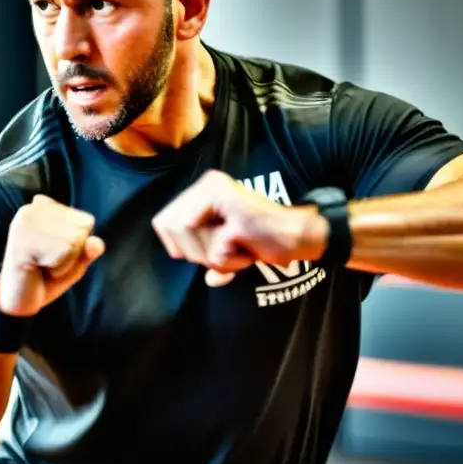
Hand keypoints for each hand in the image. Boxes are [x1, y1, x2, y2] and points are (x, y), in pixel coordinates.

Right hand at [0, 195, 104, 316]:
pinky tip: (36, 269)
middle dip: (72, 255)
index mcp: (45, 206)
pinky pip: (63, 254)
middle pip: (82, 231)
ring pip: (74, 242)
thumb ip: (88, 250)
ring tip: (41, 266)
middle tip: (47, 263)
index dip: (78, 247)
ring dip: (63, 264)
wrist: (15, 301)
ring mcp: (25, 222)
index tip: (55, 254)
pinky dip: (57, 269)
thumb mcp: (74, 262)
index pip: (87, 222)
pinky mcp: (22, 240)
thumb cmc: (44, 277)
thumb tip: (96, 243)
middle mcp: (33, 208)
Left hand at [151, 170, 328, 286]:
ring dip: (218, 258)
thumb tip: (210, 279)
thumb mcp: (228, 248)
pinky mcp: (228, 202)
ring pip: (191, 240)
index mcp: (202, 189)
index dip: (177, 245)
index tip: (204, 252)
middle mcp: (207, 183)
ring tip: (242, 246)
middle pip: (174, 233)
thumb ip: (213, 257)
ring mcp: (217, 190)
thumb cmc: (266, 240)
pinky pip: (215, 250)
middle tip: (230, 247)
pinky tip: (249, 248)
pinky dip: (231, 259)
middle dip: (200, 253)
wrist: (299, 236)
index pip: (162, 222)